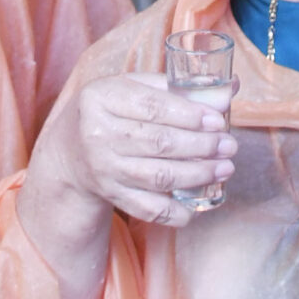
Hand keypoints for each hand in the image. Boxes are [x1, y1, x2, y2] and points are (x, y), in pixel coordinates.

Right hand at [56, 72, 238, 228]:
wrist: (69, 152)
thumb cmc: (109, 112)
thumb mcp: (129, 88)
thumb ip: (175, 87)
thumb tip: (228, 90)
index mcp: (100, 97)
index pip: (151, 106)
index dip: (189, 114)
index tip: (218, 120)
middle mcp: (98, 134)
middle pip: (159, 142)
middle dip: (201, 146)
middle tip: (229, 145)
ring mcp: (104, 169)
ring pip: (159, 176)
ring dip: (198, 174)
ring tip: (224, 168)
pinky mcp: (111, 196)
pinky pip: (148, 209)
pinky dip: (175, 212)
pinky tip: (197, 204)